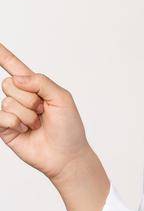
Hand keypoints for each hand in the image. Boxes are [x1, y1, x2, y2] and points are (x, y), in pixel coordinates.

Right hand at [0, 41, 95, 181]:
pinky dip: (16, 123)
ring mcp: (11, 113)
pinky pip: (1, 116)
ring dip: (28, 115)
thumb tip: (18, 78)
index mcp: (35, 87)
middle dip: (30, 99)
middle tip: (43, 112)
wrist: (66, 155)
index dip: (3, 55)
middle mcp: (20, 98)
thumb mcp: (62, 99)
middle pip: (9, 84)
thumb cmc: (69, 127)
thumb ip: (42, 82)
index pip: (14, 67)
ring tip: (38, 124)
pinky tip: (26, 130)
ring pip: (8, 102)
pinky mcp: (4, 128)